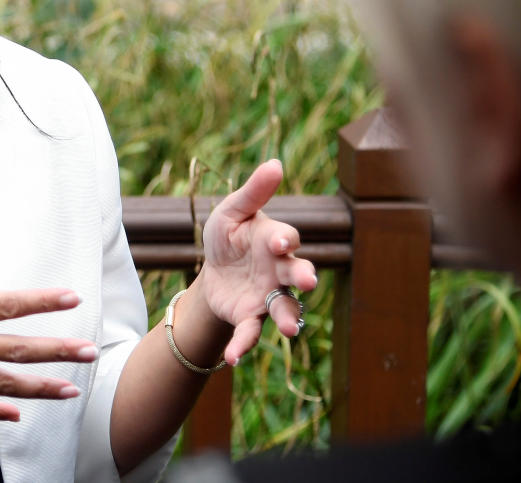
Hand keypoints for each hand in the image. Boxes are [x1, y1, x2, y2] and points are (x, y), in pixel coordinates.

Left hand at [195, 160, 317, 364]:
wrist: (213, 269)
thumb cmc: (229, 235)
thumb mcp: (231, 211)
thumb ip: (252, 192)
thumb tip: (275, 163)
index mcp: (274, 240)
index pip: (288, 238)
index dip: (284, 239)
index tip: (279, 241)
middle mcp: (279, 270)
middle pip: (297, 273)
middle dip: (303, 276)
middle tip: (307, 281)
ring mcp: (268, 296)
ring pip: (285, 308)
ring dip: (287, 319)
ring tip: (290, 330)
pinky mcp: (250, 317)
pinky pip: (251, 332)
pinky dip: (244, 345)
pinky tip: (234, 357)